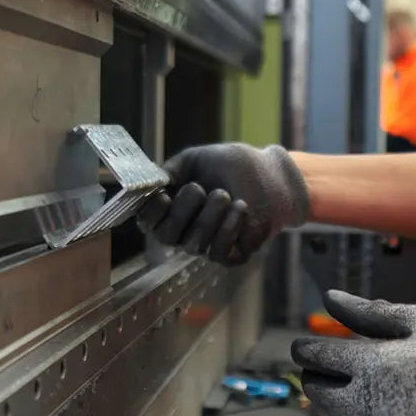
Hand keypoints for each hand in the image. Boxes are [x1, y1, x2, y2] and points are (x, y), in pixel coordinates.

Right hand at [136, 143, 309, 264]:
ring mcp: (206, 245)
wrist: (268, 175)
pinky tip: (240, 207)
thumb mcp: (195, 159)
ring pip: (194, 245)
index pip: (147, 221)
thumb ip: (171, 170)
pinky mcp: (230, 255)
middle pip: (166, 236)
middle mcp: (183, 231)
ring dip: (209, 216)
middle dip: (181, 212)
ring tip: (224, 194)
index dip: (151, 211)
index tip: (164, 194)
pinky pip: (219, 253)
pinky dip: (228, 228)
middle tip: (198, 189)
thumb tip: (153, 182)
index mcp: (169, 209)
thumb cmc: (229, 166)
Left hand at [292, 291, 415, 415]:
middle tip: (326, 372)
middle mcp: (374, 405)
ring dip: (346, 415)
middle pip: (321, 395)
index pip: (315, 357)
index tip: (303, 348)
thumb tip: (331, 298)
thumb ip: (373, 313)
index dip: (304, 350)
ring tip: (364, 400)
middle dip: (318, 380)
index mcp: (375, 364)